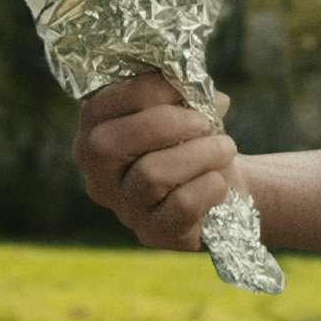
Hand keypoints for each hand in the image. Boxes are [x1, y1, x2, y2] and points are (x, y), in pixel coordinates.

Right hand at [73, 71, 237, 251]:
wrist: (220, 189)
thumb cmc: (192, 141)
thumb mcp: (183, 110)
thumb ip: (180, 94)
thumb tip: (199, 88)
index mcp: (94, 135)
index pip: (98, 107)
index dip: (145, 90)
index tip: (186, 86)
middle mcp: (98, 177)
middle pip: (107, 144)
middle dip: (164, 123)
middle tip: (204, 121)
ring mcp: (125, 209)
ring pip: (151, 174)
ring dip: (200, 153)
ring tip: (225, 148)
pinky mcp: (155, 233)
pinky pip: (181, 205)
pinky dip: (210, 186)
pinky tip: (219, 182)